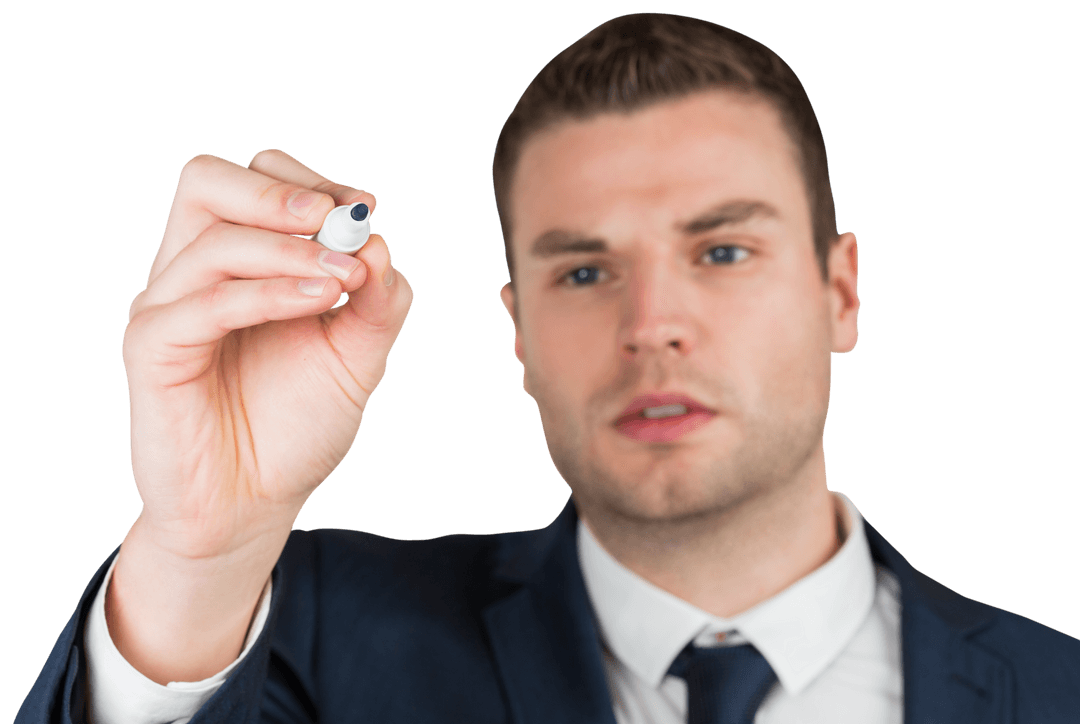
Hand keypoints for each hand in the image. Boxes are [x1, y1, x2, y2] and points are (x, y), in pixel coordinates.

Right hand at [123, 150, 412, 560]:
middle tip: (341, 218)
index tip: (364, 210)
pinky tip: (320, 302)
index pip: (253, 180)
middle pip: (206, 180)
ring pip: (214, 241)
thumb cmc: (296, 427)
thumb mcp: (357, 357)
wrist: (254, 505)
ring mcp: (167, 308)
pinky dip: (270, 294)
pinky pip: (205, 303)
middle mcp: (192, 273)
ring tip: (346, 279)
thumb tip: (381, 244)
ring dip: (291, 250)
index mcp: (236, 262)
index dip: (310, 183)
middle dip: (280, 193)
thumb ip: (377, 302)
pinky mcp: (153, 350)